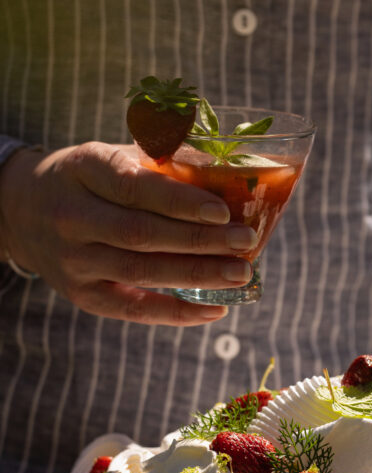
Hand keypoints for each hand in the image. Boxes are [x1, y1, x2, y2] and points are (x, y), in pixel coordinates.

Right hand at [0, 142, 258, 324]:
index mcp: (82, 170)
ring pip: (142, 272)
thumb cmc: (88, 181)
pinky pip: (134, 310)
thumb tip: (229, 173)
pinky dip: (177, 312)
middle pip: (142, 234)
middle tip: (246, 242)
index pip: (134, 187)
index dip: (180, 202)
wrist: (22, 213)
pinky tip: (215, 309)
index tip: (223, 211)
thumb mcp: (110, 157)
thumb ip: (160, 164)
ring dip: (198, 275)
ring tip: (241, 272)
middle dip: (200, 240)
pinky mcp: (83, 296)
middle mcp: (71, 217)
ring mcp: (74, 262)